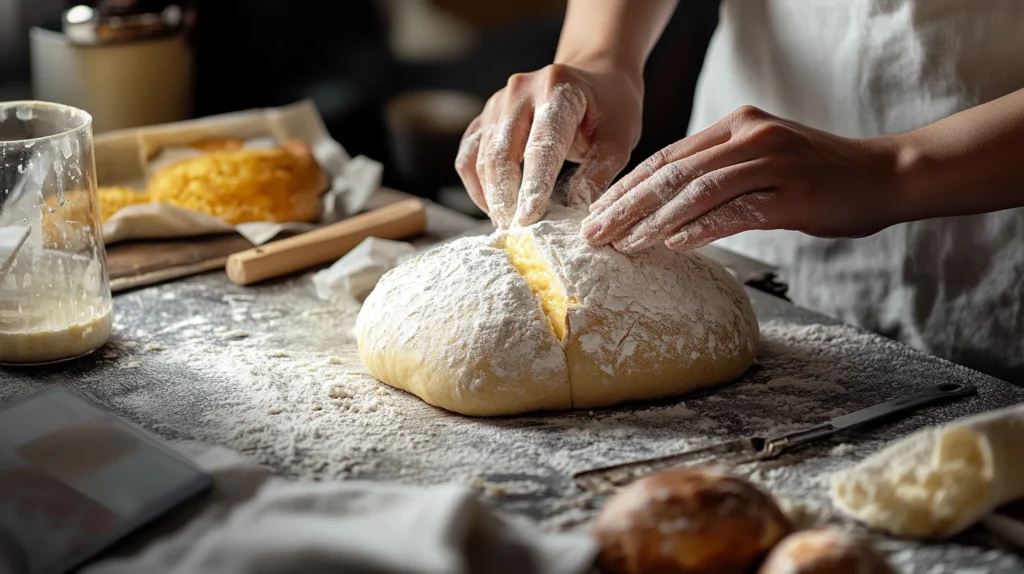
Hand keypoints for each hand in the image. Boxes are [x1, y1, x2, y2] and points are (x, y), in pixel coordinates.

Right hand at [455, 62, 643, 228]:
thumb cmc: (610, 108)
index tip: (528, 221)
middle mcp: (520, 91)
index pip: (541, 146)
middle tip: (516, 234)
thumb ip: (597, 176)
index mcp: (558, 90)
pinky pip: (468, 157)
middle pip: (501, 154)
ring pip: (480, 158)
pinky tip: (495, 208)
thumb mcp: (618, 140)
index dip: (533, 186)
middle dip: (506, 199)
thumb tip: (575, 217)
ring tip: (507, 226)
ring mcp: (497, 103)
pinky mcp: (485, 117)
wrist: (594, 76)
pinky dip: (478, 187)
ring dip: (491, 197)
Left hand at [580, 106, 901, 252]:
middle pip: (672, 172)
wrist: (887, 175)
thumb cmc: (820, 177)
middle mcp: (750, 136)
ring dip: (653, 220)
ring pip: (696, 190)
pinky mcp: (791, 192)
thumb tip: (667, 206)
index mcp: (737, 125)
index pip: (668, 157)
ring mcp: (771, 161)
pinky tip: (672, 245)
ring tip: (623, 244)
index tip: (597, 212)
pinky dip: (700, 228)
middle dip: (627, 204)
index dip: (628, 186)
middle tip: (594, 232)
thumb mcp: (763, 162)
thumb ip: (720, 174)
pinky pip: (736, 210)